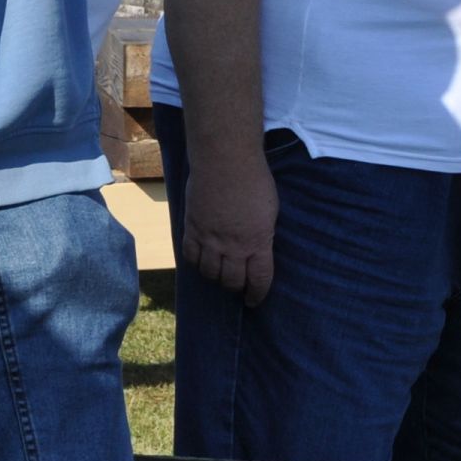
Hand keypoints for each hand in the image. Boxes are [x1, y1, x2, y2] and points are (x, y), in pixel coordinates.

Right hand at [181, 145, 278, 305]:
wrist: (225, 160)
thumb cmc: (255, 180)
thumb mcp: (270, 211)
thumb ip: (262, 234)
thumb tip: (258, 247)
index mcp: (258, 242)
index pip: (259, 280)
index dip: (257, 294)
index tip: (254, 300)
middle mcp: (233, 247)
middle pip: (232, 281)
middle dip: (236, 287)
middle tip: (238, 285)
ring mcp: (209, 239)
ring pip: (209, 273)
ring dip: (216, 277)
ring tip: (220, 272)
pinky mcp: (191, 228)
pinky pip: (190, 257)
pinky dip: (196, 263)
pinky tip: (201, 260)